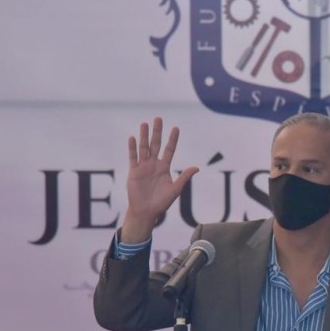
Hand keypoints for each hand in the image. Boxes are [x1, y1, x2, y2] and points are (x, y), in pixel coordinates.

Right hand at [121, 117, 198, 242]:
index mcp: (164, 167)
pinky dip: (132, 148)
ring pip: (143, 148)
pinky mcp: (133, 171)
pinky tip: (133, 138)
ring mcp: (143, 167)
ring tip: (144, 124)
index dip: (172, 139)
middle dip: (157, 132)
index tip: (176, 128)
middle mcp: (154, 164)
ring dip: (144, 136)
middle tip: (158, 118)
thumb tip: (196, 167)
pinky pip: (133, 157)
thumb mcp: (175, 189)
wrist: (146, 211)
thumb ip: (184, 177)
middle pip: (156, 144)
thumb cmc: (161, 202)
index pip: (169, 150)